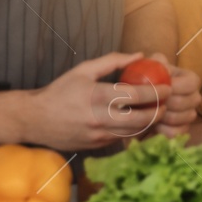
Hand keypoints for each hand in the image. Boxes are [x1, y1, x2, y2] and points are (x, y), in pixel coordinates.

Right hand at [24, 53, 168, 148]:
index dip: (156, 92)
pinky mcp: (96, 146)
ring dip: (150, 123)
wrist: (34, 119)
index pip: (135, 95)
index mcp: (96, 96)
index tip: (167, 87)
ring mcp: (97, 135)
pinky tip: (141, 122)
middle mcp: (98, 118)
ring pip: (133, 132)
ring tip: (159, 112)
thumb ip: (113, 61)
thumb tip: (140, 55)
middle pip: (140, 119)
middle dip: (159, 111)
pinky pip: (121, 138)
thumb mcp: (84, 70)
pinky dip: (135, 131)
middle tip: (168, 103)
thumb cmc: (60, 91)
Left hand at [149, 53, 201, 136]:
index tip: (159, 88)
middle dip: (170, 102)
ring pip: (186, 117)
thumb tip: (154, 60)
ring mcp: (190, 114)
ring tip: (151, 113)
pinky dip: (165, 130)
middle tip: (151, 102)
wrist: (135, 104)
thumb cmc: (143, 84)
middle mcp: (194, 96)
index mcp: (189, 79)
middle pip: (191, 101)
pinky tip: (154, 126)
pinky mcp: (182, 129)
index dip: (176, 87)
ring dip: (167, 116)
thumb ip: (152, 62)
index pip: (193, 82)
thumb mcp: (146, 69)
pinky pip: (179, 132)